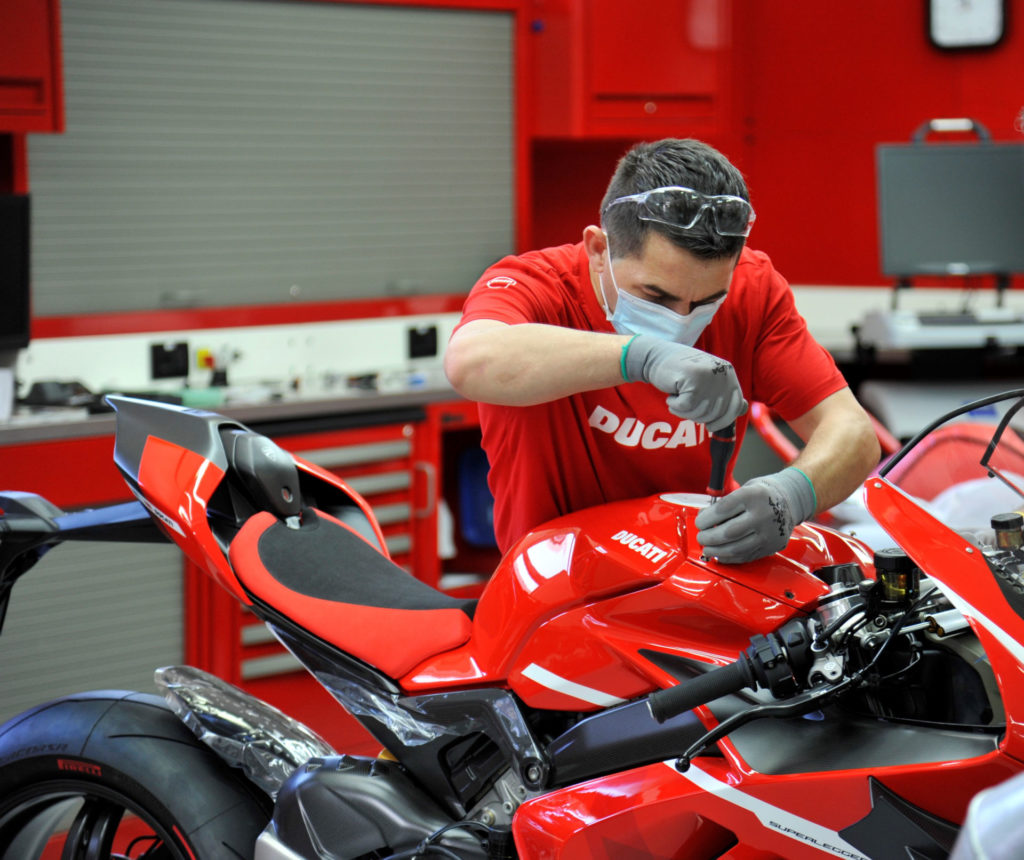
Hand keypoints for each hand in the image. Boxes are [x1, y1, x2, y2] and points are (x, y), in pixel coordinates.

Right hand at [624, 335, 747, 430]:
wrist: (656, 356)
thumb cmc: (681, 371)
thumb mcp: (707, 379)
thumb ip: (724, 393)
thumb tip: (743, 408)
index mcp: (728, 373)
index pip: (736, 405)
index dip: (723, 420)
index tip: (710, 427)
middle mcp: (721, 374)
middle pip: (716, 413)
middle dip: (698, 416)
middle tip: (685, 406)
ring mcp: (707, 376)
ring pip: (700, 412)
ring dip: (684, 412)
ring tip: (678, 398)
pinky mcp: (691, 380)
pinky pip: (685, 408)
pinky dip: (675, 406)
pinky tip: (671, 395)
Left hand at [694, 467, 816, 563]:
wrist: (791, 500)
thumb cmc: (762, 494)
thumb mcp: (744, 488)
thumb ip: (724, 503)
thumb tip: (704, 517)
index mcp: (753, 496)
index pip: (723, 510)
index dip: (706, 519)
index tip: (700, 522)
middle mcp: (762, 515)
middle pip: (728, 532)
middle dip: (708, 537)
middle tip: (701, 536)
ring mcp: (768, 533)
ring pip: (735, 548)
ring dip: (716, 550)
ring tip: (707, 547)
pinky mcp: (770, 547)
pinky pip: (745, 556)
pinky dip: (728, 557)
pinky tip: (720, 554)